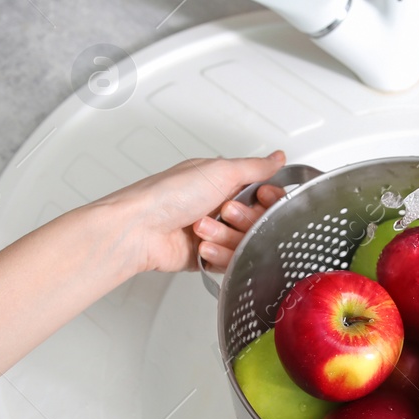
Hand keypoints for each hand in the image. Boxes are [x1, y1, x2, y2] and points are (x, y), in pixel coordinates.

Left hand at [97, 151, 287, 274]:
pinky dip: (219, 255)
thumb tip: (278, 157)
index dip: (268, 199)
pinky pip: (230, 261)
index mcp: (223, 181)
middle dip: (243, 219)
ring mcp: (212, 231)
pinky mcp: (205, 255)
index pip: (264, 192)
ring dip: (226, 237)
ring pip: (244, 242)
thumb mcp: (220, 171)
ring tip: (202, 229)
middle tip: (225, 212)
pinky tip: (202, 246)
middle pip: (256, 220)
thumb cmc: (169, 195)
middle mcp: (218, 205)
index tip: (264, 198)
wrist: (140, 229)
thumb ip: (255, 167)